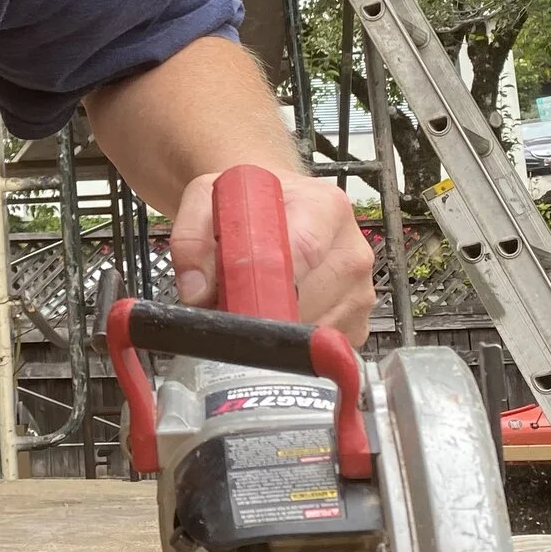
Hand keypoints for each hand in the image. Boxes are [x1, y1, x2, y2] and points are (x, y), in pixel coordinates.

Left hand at [167, 169, 373, 343]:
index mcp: (324, 207)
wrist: (274, 207)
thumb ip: (191, 239)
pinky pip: (318, 351)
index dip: (265, 283)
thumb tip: (197, 290)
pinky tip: (277, 316)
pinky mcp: (356, 325)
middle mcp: (351, 250)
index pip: (303, 250)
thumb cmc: (250, 205)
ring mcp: (359, 292)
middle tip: (229, 303)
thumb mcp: (206, 200)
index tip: (236, 301)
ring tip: (253, 303)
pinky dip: (291, 346)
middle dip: (259, 312)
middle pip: (304, 301)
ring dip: (274, 331)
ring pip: (310, 333)